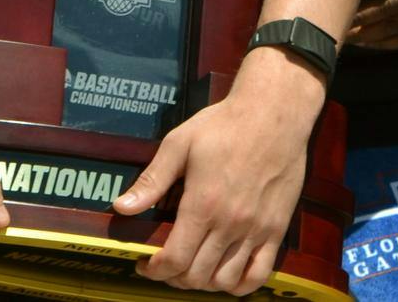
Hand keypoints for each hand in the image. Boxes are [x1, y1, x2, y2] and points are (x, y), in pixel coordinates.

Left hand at [116, 47, 320, 294]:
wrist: (274, 113)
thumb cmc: (224, 124)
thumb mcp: (180, 144)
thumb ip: (152, 180)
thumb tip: (121, 207)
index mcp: (202, 204)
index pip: (174, 259)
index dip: (154, 270)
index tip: (144, 264)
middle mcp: (229, 223)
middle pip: (196, 275)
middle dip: (173, 278)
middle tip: (166, 265)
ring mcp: (256, 229)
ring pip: (224, 280)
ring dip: (203, 283)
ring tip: (193, 268)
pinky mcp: (277, 229)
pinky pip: (258, 274)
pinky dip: (240, 286)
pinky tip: (226, 276)